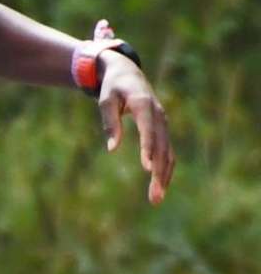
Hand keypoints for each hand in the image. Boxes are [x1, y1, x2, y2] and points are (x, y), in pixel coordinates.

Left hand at [97, 58, 174, 204]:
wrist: (129, 74)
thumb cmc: (113, 88)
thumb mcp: (106, 101)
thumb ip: (110, 123)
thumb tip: (112, 149)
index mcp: (144, 105)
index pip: (148, 131)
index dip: (148, 150)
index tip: (147, 169)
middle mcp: (158, 115)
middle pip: (162, 147)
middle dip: (158, 172)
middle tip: (154, 196)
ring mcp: (163, 123)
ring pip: (168, 152)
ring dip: (163, 176)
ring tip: (156, 199)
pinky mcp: (162, 129)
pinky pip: (167, 151)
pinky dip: (165, 169)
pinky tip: (160, 187)